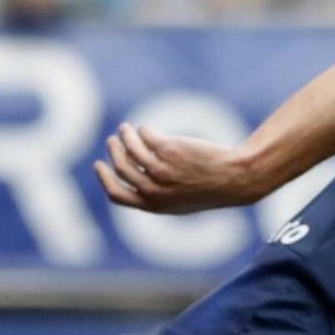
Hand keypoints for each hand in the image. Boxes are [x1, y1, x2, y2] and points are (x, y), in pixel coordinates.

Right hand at [95, 123, 257, 213]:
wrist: (234, 179)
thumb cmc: (209, 190)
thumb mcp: (181, 201)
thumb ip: (157, 196)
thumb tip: (138, 182)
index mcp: (154, 205)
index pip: (117, 195)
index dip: (105, 179)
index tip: (100, 165)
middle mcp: (155, 189)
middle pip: (121, 168)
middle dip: (114, 152)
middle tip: (113, 140)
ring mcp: (161, 169)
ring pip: (130, 148)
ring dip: (124, 136)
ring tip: (126, 129)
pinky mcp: (169, 150)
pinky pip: (146, 136)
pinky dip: (142, 131)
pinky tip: (146, 130)